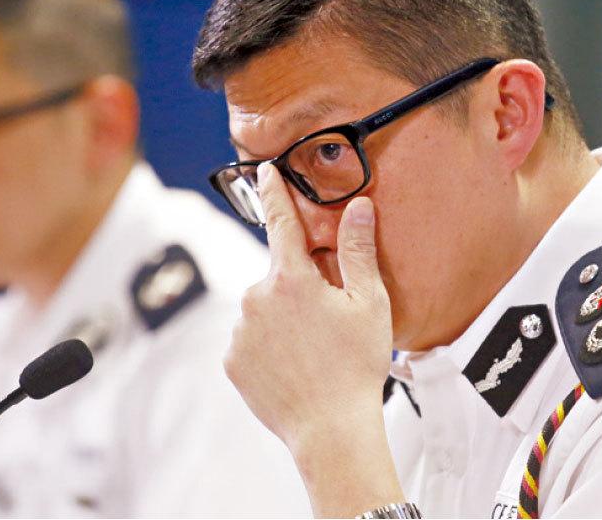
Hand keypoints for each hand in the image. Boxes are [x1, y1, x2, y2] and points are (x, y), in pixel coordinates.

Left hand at [224, 163, 402, 516]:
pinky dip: (268, 347)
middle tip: (329, 320)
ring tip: (314, 351)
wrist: (331, 431)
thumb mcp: (370, 303)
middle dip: (299, 287)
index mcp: (291, 278)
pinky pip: (250, 341)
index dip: (274, 190)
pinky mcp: (232, 361)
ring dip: (282, 319)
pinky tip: (294, 367)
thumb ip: (358, 250)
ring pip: (263, 310)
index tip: (265, 169)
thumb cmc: (357, 365)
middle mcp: (256, 297)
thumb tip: (357, 206)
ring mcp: (240, 331)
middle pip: (278, 276)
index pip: (280, 220)